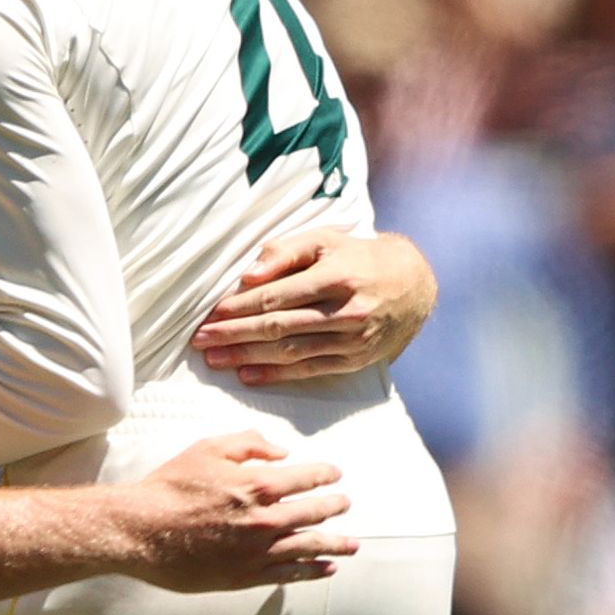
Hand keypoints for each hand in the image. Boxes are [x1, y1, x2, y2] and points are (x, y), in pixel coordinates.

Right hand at [122, 431, 353, 591]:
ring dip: (335, 543)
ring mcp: (259, 550)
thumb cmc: (171, 486)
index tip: (335, 474)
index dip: (324, 474)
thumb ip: (248, 443)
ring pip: (310, 546)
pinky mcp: (247, 575)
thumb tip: (281, 451)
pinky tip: (327, 568)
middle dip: (333, 506)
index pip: (305, 478)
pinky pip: (290, 573)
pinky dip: (313, 570)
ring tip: (352, 543)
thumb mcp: (207, 448)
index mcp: (257, 485)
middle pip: (313, 512)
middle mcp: (265, 519)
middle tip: (344, 503)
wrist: (143, 529)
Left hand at [191, 229, 435, 384]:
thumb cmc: (356, 256)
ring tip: (215, 359)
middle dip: (235, 334)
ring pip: (291, 352)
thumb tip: (248, 276)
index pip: (277, 296)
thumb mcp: (324, 239)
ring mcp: (352, 340)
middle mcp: (346, 311)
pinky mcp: (355, 360)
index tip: (211, 313)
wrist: (413, 284)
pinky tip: (248, 375)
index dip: (240, 307)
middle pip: (279, 326)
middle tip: (201, 340)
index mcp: (336, 277)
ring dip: (248, 357)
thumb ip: (284, 251)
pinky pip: (310, 370)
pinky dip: (276, 375)